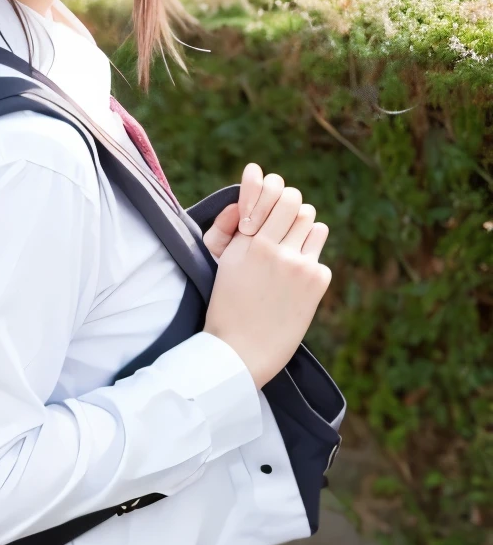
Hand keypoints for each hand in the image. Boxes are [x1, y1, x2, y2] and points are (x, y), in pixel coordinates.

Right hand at [203, 178, 331, 388]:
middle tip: (283, 228)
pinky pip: (319, 256)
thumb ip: (237, 228)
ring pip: (314, 225)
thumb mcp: (224, 263)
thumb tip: (252, 191)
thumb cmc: (227, 308)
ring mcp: (298, 264)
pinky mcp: (316, 281)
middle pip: (298, 203)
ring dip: (303, 234)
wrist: (240, 353)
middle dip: (292, 212)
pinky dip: (310, 265)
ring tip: (289, 254)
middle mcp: (273, 248)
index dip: (275, 195)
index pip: (276, 193)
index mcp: (246, 242)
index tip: (270, 207)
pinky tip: (294, 285)